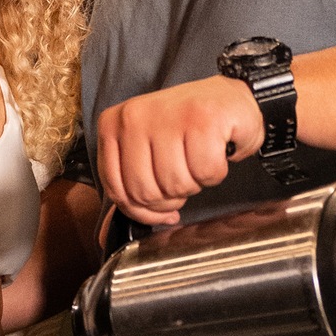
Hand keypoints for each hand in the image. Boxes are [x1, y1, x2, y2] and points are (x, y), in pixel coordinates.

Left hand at [96, 74, 263, 224]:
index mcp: (113, 124)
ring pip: (175, 185)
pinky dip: (216, 171)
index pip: (116, 189)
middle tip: (184, 176)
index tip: (160, 206)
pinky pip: (206, 173)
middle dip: (171, 197)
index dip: (142, 209)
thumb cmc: (188, 128)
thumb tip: (106, 235)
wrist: (230, 100)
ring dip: (195, 183)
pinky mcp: (203, 120)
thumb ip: (127, 186)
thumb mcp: (146, 151)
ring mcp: (168, 116)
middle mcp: (135, 117)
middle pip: (145, 192)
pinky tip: (214, 151)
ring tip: (197, 159)